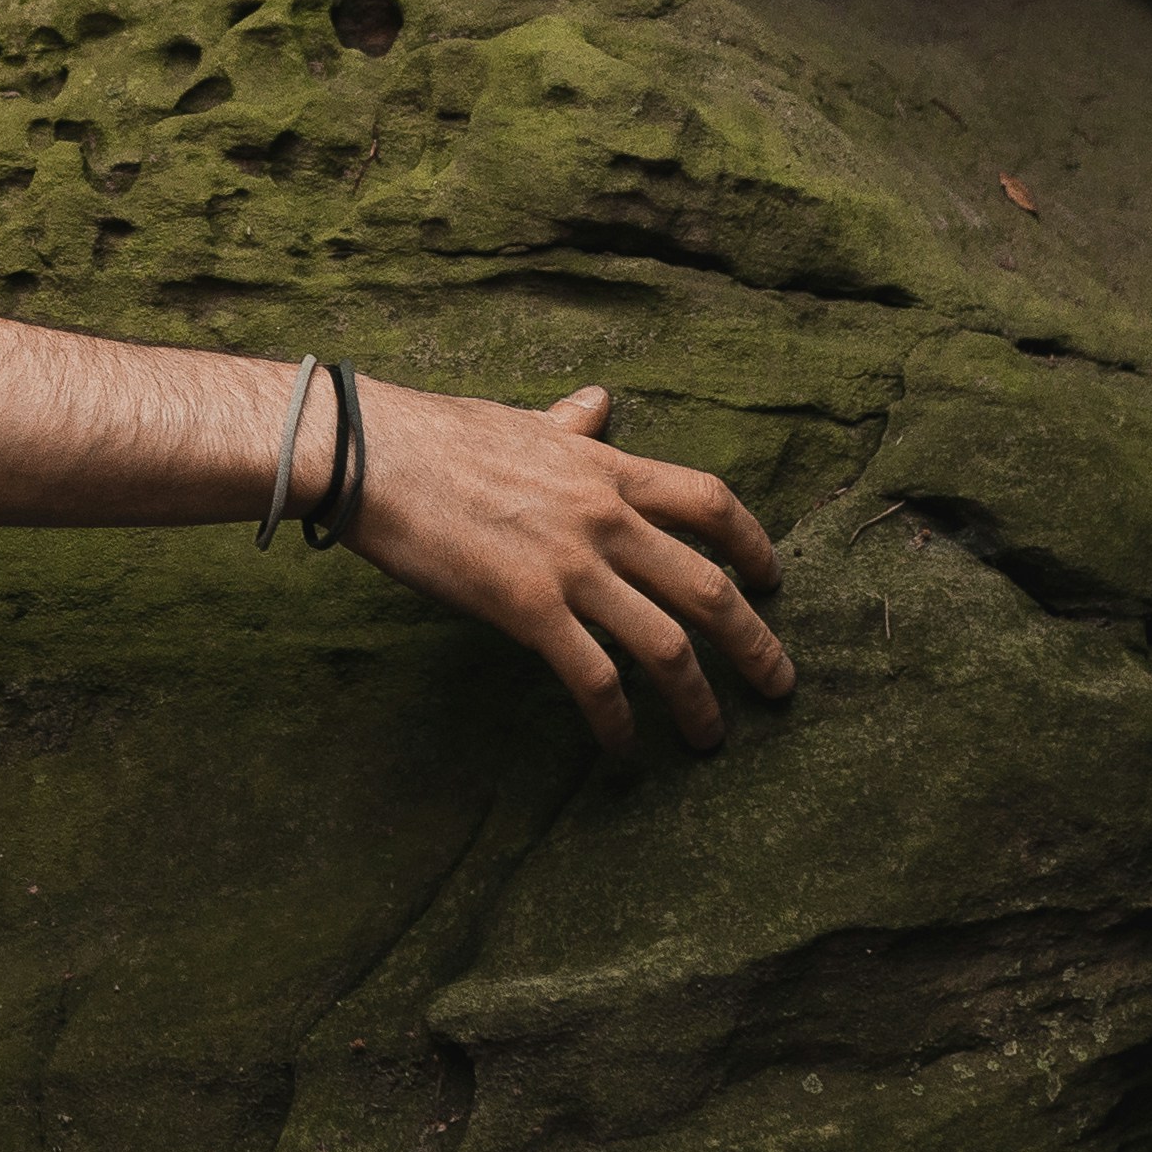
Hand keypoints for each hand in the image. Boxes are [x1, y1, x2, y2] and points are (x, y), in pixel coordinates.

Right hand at [344, 378, 793, 758]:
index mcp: (607, 468)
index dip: (753, 543)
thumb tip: (598, 403)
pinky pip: (592, 677)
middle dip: (755, 642)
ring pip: (664, 643)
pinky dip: (617, 721)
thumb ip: (570, 423)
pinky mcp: (528, 608)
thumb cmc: (439, 436)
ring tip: (711, 737)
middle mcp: (605, 517)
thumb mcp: (522, 421)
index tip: (772, 580)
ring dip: (699, 698)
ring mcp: (570, 565)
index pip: (710, 502)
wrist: (372, 455)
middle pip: (707, 585)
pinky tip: (623, 749)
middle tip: (779, 684)